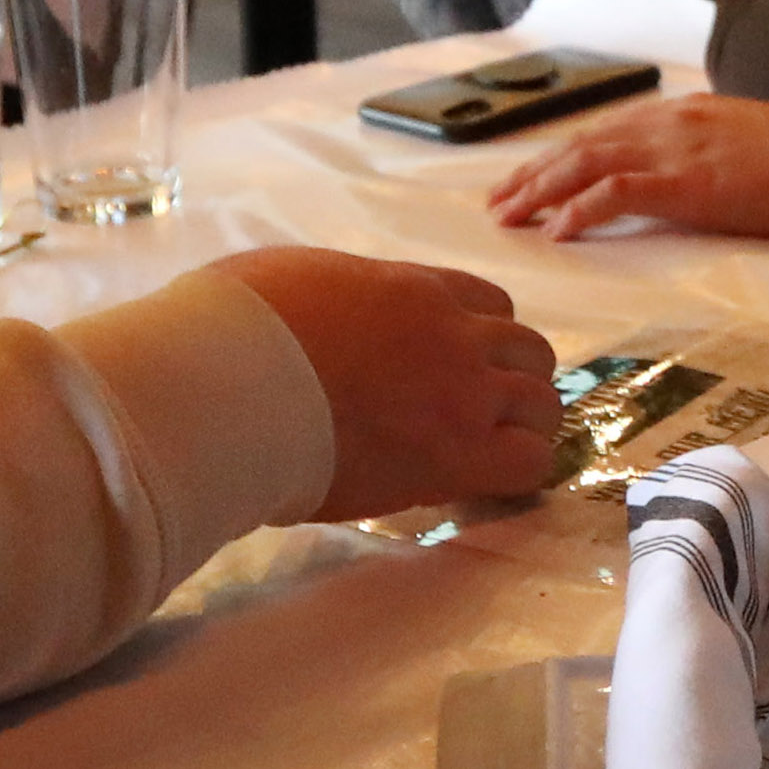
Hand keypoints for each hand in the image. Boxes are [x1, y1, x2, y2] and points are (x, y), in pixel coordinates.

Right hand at [206, 246, 562, 515]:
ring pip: (542, 405)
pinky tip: (484, 489)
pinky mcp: (455, 452)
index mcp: (412, 288)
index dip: (483, 342)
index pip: (489, 305)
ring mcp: (461, 391)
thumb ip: (332, 298)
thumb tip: (313, 314)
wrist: (227, 378)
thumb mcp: (293, 279)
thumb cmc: (235, 327)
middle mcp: (451, 332)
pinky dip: (520, 473)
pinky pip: (529, 462)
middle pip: (529, 352)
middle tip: (480, 421)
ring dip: (523, 430)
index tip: (458, 372)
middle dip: (514, 384)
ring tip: (486, 461)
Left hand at [483, 95, 768, 243]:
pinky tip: (555, 231)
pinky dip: (577, 210)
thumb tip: (683, 170)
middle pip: (581, 145)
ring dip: (539, 192)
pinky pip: (613, 193)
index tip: (531, 179)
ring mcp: (673, 149)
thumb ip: (704, 149)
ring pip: (584, 164)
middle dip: (533, 174)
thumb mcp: (743, 141)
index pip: (604, 132)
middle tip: (497, 202)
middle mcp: (667, 122)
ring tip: (508, 216)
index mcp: (681, 113)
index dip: (560, 156)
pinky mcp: (684, 182)